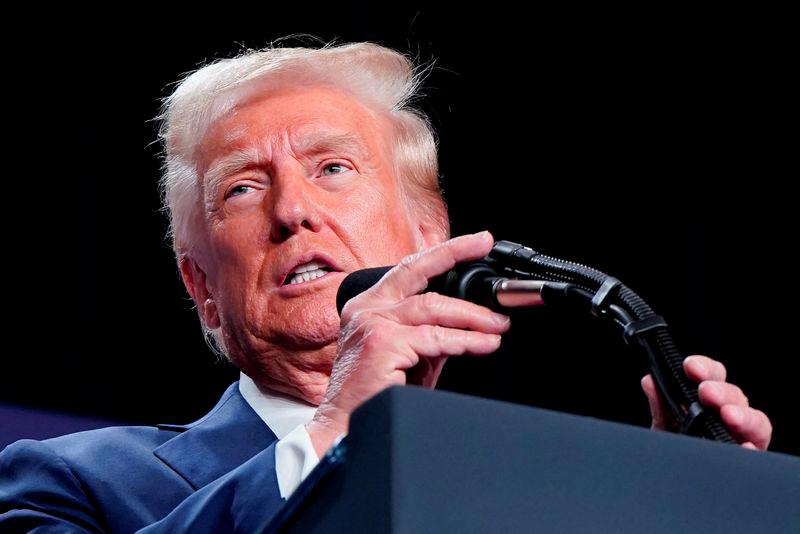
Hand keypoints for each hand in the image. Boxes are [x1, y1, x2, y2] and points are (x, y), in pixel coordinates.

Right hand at [306, 231, 510, 456]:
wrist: (345, 430)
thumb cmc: (373, 395)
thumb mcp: (407, 355)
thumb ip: (430, 333)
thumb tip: (467, 322)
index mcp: (368, 305)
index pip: (409, 268)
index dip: (444, 251)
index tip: (476, 241)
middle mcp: (366, 308)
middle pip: (419, 273)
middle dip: (459, 258)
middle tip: (490, 261)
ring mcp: (371, 323)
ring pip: (432, 307)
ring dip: (472, 317)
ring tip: (497, 327)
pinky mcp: (382, 344)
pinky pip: (434, 338)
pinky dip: (465, 341)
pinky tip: (483, 345)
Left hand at [641, 355, 771, 449]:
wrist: (671, 483)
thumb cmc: (674, 450)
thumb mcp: (664, 427)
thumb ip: (660, 405)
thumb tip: (650, 381)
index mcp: (709, 401)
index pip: (714, 376)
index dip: (705, 368)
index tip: (690, 367)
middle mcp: (728, 416)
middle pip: (736, 396)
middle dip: (721, 391)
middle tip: (706, 392)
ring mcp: (742, 438)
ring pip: (755, 421)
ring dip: (743, 415)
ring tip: (729, 415)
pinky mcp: (748, 461)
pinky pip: (758, 454)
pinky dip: (752, 449)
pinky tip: (745, 447)